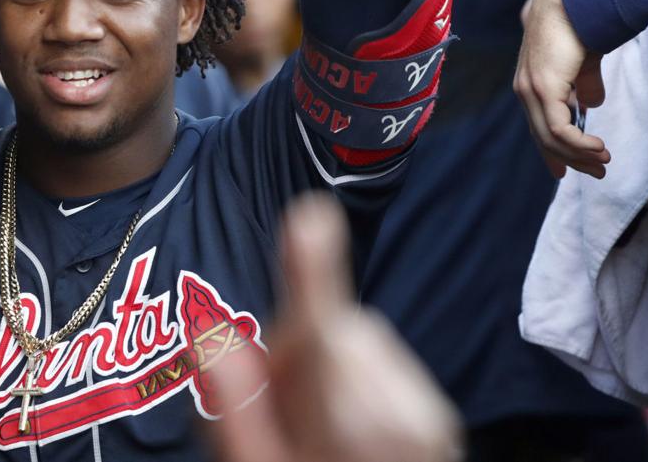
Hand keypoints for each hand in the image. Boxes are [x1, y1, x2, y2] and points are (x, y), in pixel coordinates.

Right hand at [210, 195, 460, 461]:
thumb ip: (237, 414)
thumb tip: (210, 339)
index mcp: (345, 428)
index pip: (323, 331)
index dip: (311, 270)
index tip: (311, 215)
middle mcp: (397, 412)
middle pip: (328, 331)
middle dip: (293, 350)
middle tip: (277, 413)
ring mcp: (426, 413)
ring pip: (354, 342)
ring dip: (323, 366)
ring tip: (313, 432)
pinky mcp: (437, 414)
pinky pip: (379, 364)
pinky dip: (353, 381)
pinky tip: (344, 433)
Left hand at [514, 0, 609, 177]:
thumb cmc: (576, 25)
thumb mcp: (582, 63)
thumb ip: (583, 84)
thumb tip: (591, 104)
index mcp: (531, 84)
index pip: (538, 126)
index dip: (552, 151)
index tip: (566, 172)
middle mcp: (525, 90)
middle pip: (544, 136)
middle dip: (571, 159)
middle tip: (598, 171)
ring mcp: (530, 89)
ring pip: (550, 137)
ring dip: (579, 154)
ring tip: (603, 160)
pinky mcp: (542, 88)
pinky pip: (558, 129)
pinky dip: (578, 144)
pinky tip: (597, 147)